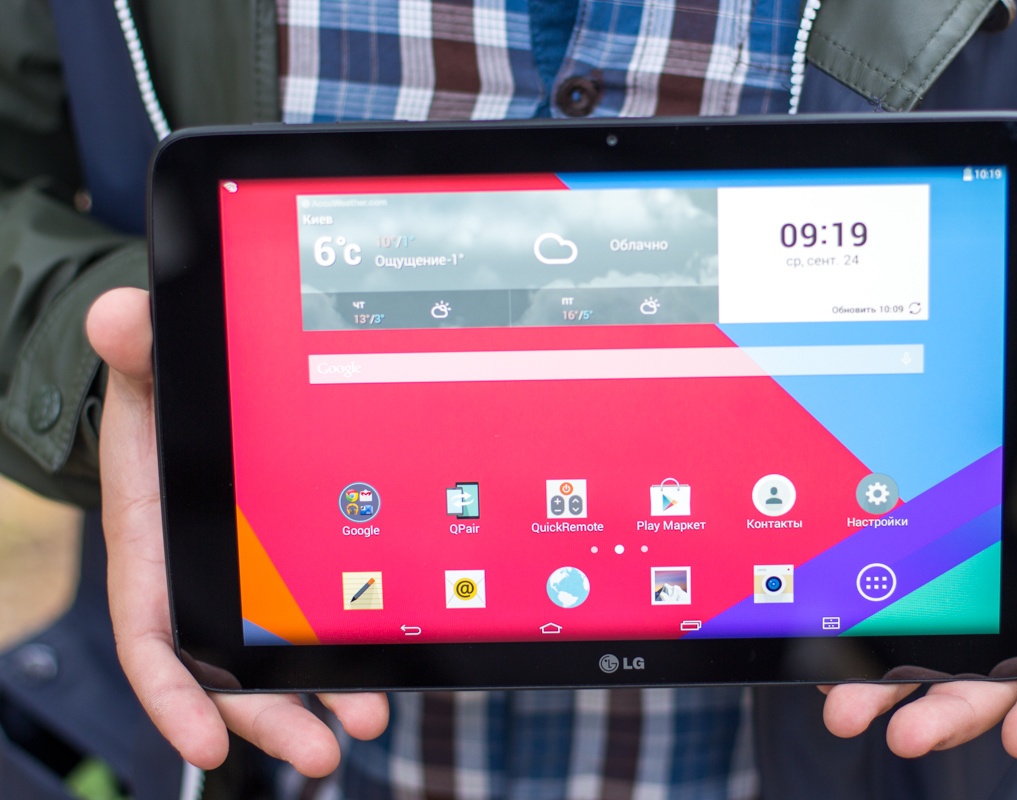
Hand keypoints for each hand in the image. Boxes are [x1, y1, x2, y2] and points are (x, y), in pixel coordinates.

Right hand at [87, 287, 389, 775]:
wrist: (192, 389)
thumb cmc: (161, 391)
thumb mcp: (148, 363)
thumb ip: (137, 345)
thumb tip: (118, 316)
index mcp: (154, 546)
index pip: (153, 639)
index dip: (175, 698)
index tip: (206, 748)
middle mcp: (201, 577)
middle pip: (226, 670)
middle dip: (272, 715)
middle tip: (324, 750)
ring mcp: (248, 578)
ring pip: (276, 657)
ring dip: (320, 694)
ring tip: (365, 722)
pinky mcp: (292, 563)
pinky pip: (313, 615)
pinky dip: (340, 648)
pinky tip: (382, 668)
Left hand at [820, 283, 1016, 758]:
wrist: (1015, 378)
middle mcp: (1015, 578)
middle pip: (993, 669)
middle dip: (951, 706)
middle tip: (900, 733)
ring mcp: (962, 578)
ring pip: (933, 654)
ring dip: (892, 690)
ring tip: (844, 715)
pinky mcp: (910, 562)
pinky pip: (888, 614)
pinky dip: (862, 646)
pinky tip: (822, 663)